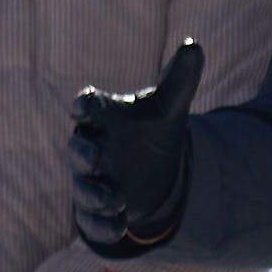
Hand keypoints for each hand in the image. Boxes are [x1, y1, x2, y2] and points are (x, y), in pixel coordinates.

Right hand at [67, 38, 200, 259]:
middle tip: (95, 158)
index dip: (84, 107)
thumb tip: (194, 45)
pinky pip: (91, 220)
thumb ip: (179, 79)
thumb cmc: (152, 131)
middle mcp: (92, 148)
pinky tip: (120, 226)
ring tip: (116, 200)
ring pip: (83, 188)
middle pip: (78, 150)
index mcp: (104, 118)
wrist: (153, 172)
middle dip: (82, 154)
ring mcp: (91, 181)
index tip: (82, 107)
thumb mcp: (169, 106)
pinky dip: (102, 225)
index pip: (88, 107)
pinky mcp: (96, 211)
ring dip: (95, 195)